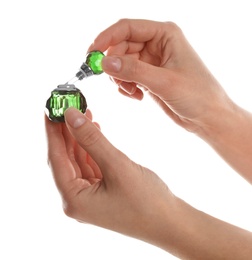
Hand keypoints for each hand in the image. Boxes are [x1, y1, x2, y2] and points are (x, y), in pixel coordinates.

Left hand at [45, 107, 175, 242]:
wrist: (170, 221)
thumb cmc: (147, 201)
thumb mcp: (117, 166)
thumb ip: (92, 140)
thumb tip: (71, 115)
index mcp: (74, 200)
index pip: (56, 159)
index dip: (52, 132)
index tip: (50, 109)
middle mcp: (77, 199)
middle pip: (66, 159)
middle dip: (68, 132)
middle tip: (68, 107)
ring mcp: (89, 196)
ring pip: (79, 160)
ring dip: (81, 138)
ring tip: (84, 114)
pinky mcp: (101, 191)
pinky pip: (91, 164)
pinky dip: (92, 147)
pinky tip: (95, 131)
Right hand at [88, 19, 231, 132]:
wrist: (207, 117)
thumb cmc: (197, 95)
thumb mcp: (164, 82)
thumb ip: (134, 71)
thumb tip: (105, 63)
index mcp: (165, 34)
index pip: (127, 28)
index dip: (106, 39)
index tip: (91, 54)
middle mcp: (156, 44)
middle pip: (121, 46)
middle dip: (114, 64)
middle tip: (114, 81)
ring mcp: (151, 61)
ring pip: (122, 63)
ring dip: (120, 78)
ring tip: (132, 92)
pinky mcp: (148, 76)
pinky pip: (127, 76)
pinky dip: (126, 86)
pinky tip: (137, 96)